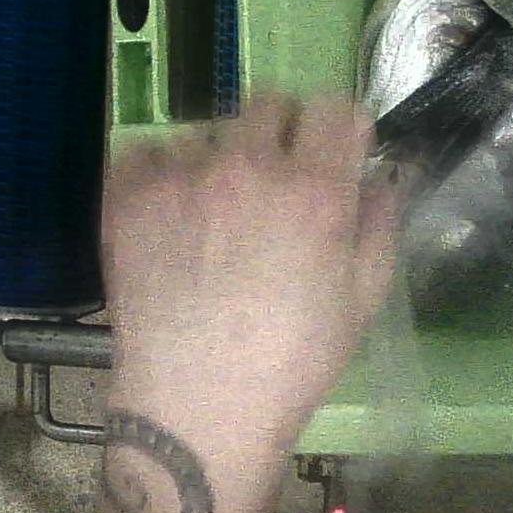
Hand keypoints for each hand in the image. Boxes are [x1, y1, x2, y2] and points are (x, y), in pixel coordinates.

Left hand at [102, 96, 398, 454]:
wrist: (198, 408)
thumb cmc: (295, 360)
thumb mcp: (365, 295)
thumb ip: (380, 221)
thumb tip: (384, 175)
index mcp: (316, 189)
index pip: (337, 108)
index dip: (341, 129)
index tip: (336, 152)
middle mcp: (250, 168)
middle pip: (270, 104)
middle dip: (282, 132)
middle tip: (276, 177)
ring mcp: (183, 178)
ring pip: (208, 132)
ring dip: (220, 157)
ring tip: (215, 208)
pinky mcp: (128, 198)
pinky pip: (148, 153)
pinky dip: (162, 174)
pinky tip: (172, 215)